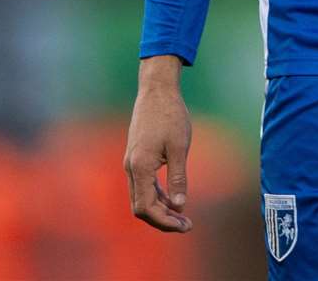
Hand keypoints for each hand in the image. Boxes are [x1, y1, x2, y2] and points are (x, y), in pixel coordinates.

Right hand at [123, 55, 192, 232]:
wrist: (156, 91)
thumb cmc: (170, 116)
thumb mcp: (180, 146)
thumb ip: (179, 176)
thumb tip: (180, 205)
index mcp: (139, 167)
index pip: (145, 207)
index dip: (163, 221)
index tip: (184, 225)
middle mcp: (130, 168)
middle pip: (141, 207)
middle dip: (162, 220)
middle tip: (187, 225)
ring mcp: (132, 163)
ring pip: (141, 197)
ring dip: (160, 209)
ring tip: (183, 218)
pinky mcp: (137, 158)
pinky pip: (144, 185)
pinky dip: (157, 196)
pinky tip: (173, 200)